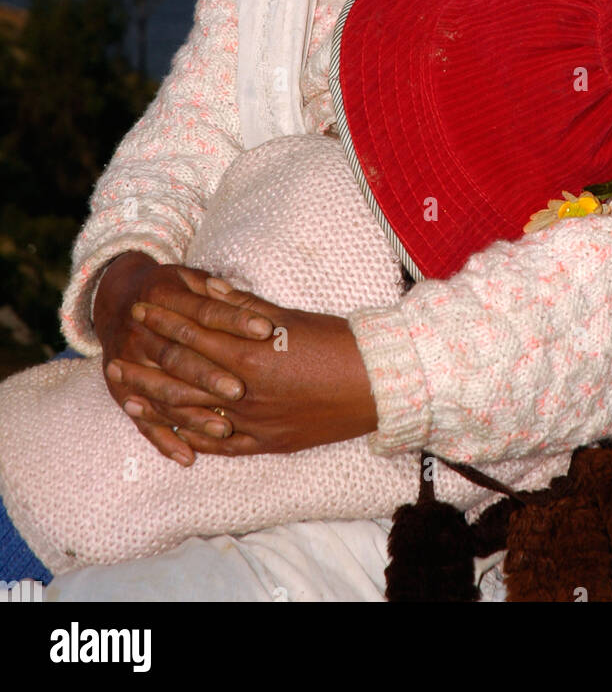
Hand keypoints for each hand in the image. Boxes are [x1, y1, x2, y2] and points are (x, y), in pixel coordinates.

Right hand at [93, 251, 275, 464]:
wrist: (118, 300)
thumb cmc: (169, 289)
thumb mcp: (188, 277)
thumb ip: (215, 288)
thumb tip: (242, 292)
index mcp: (161, 295)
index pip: (204, 311)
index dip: (235, 319)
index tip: (266, 330)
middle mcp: (139, 331)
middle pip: (179, 357)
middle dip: (209, 375)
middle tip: (240, 390)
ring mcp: (127, 363)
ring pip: (164, 394)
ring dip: (193, 414)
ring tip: (225, 429)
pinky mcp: (122, 393)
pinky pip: (143, 422)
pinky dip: (164, 441)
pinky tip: (187, 458)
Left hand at [112, 278, 378, 458]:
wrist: (375, 384)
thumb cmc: (336, 342)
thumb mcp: (288, 317)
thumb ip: (243, 306)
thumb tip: (207, 286)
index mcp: (251, 357)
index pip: (194, 336)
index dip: (165, 322)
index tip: (141, 310)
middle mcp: (246, 395)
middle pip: (183, 380)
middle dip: (148, 367)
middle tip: (116, 358)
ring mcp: (255, 424)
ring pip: (194, 417)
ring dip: (159, 407)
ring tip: (129, 399)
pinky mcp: (268, 444)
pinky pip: (220, 446)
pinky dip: (193, 439)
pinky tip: (171, 434)